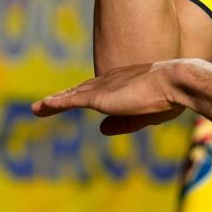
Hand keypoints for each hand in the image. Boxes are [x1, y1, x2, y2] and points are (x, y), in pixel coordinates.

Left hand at [33, 61, 187, 135]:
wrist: (173, 81)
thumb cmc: (168, 98)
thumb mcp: (144, 115)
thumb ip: (123, 123)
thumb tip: (101, 130)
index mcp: (121, 84)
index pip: (96, 90)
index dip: (82, 95)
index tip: (71, 99)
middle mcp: (107, 82)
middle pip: (78, 91)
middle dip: (63, 97)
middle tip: (47, 104)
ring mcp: (101, 88)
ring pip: (71, 95)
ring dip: (54, 102)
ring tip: (38, 108)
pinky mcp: (97, 97)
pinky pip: (70, 101)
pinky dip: (55, 104)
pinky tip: (43, 106)